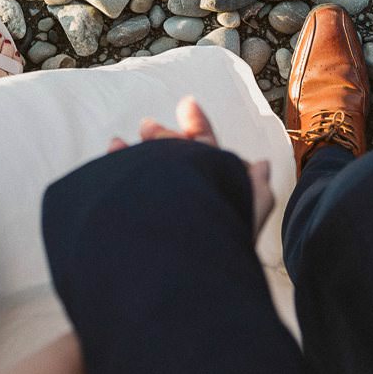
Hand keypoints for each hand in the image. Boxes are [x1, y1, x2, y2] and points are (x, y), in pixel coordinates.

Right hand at [111, 96, 273, 237]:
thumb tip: (262, 165)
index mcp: (216, 194)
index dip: (198, 127)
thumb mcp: (249, 207)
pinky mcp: (140, 227)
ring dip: (136, 156)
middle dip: (162, 140)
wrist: (177, 270)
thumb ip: (255, 185)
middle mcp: (191, 203)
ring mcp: (167, 215)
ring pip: (151, 175)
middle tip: (145, 125)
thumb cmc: (216, 237)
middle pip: (175, 161)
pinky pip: (131, 193)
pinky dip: (120, 171)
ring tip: (115, 144)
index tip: (186, 103)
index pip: (208, 153)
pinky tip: (110, 158)